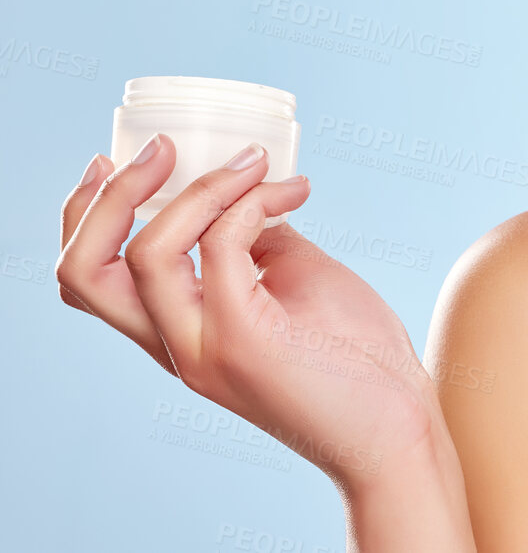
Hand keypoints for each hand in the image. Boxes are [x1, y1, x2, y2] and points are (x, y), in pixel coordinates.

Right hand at [56, 133, 443, 490]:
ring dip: (196, 189)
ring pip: (146, 255)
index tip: (116, 161)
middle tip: (161, 149)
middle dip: (109, 198)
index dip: (84, 216)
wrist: (396, 424)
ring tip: (252, 161)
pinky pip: (225, 246)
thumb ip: (256, 243)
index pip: (88, 280)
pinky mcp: (245, 342)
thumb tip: (247, 191)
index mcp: (176, 334)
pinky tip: (295, 192)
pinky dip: (254, 201)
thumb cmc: (354, 355)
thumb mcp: (295, 281)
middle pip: (85, 272)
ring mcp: (204, 348)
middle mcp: (175, 345)